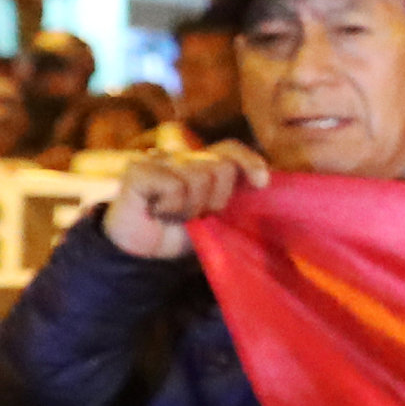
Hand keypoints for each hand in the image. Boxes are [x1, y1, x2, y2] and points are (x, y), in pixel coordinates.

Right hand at [100, 143, 270, 260]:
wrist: (142, 256)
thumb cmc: (180, 235)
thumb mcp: (215, 216)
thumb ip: (236, 197)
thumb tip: (266, 185)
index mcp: (202, 165)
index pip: (230, 149)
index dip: (249, 161)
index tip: (261, 183)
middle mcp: (182, 157)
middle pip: (221, 166)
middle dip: (216, 199)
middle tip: (196, 216)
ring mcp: (159, 160)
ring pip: (199, 177)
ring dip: (190, 208)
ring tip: (173, 216)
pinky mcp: (138, 169)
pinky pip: (174, 186)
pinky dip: (170, 207)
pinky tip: (156, 212)